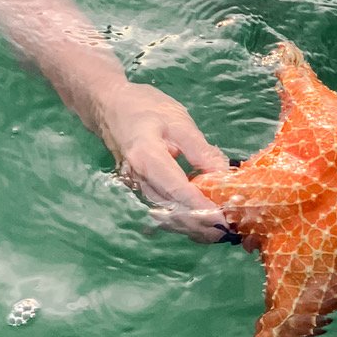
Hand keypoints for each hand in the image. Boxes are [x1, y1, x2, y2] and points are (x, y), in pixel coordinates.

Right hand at [100, 79, 232, 242]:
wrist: (110, 106)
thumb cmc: (144, 107)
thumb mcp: (177, 120)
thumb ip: (199, 149)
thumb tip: (223, 173)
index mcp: (147, 158)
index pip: (176, 189)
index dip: (200, 207)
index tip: (222, 218)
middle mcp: (139, 179)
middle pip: (171, 210)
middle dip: (199, 224)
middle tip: (227, 229)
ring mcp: (138, 187)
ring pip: (166, 215)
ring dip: (192, 226)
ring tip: (218, 231)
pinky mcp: (142, 188)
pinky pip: (162, 209)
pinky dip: (182, 218)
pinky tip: (201, 221)